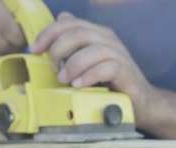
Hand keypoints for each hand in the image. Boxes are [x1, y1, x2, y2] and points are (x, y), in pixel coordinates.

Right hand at [0, 0, 24, 63]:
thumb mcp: (0, 0)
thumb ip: (17, 11)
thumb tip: (36, 33)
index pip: (6, 28)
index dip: (19, 38)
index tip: (24, 41)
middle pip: (0, 45)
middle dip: (12, 48)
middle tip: (16, 46)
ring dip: (1, 55)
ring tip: (3, 47)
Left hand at [30, 12, 153, 125]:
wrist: (141, 102)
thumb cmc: (113, 82)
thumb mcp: (91, 60)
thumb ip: (77, 42)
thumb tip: (62, 18)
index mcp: (98, 34)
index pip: (69, 23)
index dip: (48, 34)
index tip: (34, 49)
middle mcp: (109, 40)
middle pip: (79, 33)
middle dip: (59, 50)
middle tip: (54, 68)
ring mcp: (119, 55)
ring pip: (92, 49)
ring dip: (73, 65)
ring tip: (64, 80)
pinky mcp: (126, 71)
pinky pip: (105, 68)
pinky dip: (89, 76)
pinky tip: (79, 85)